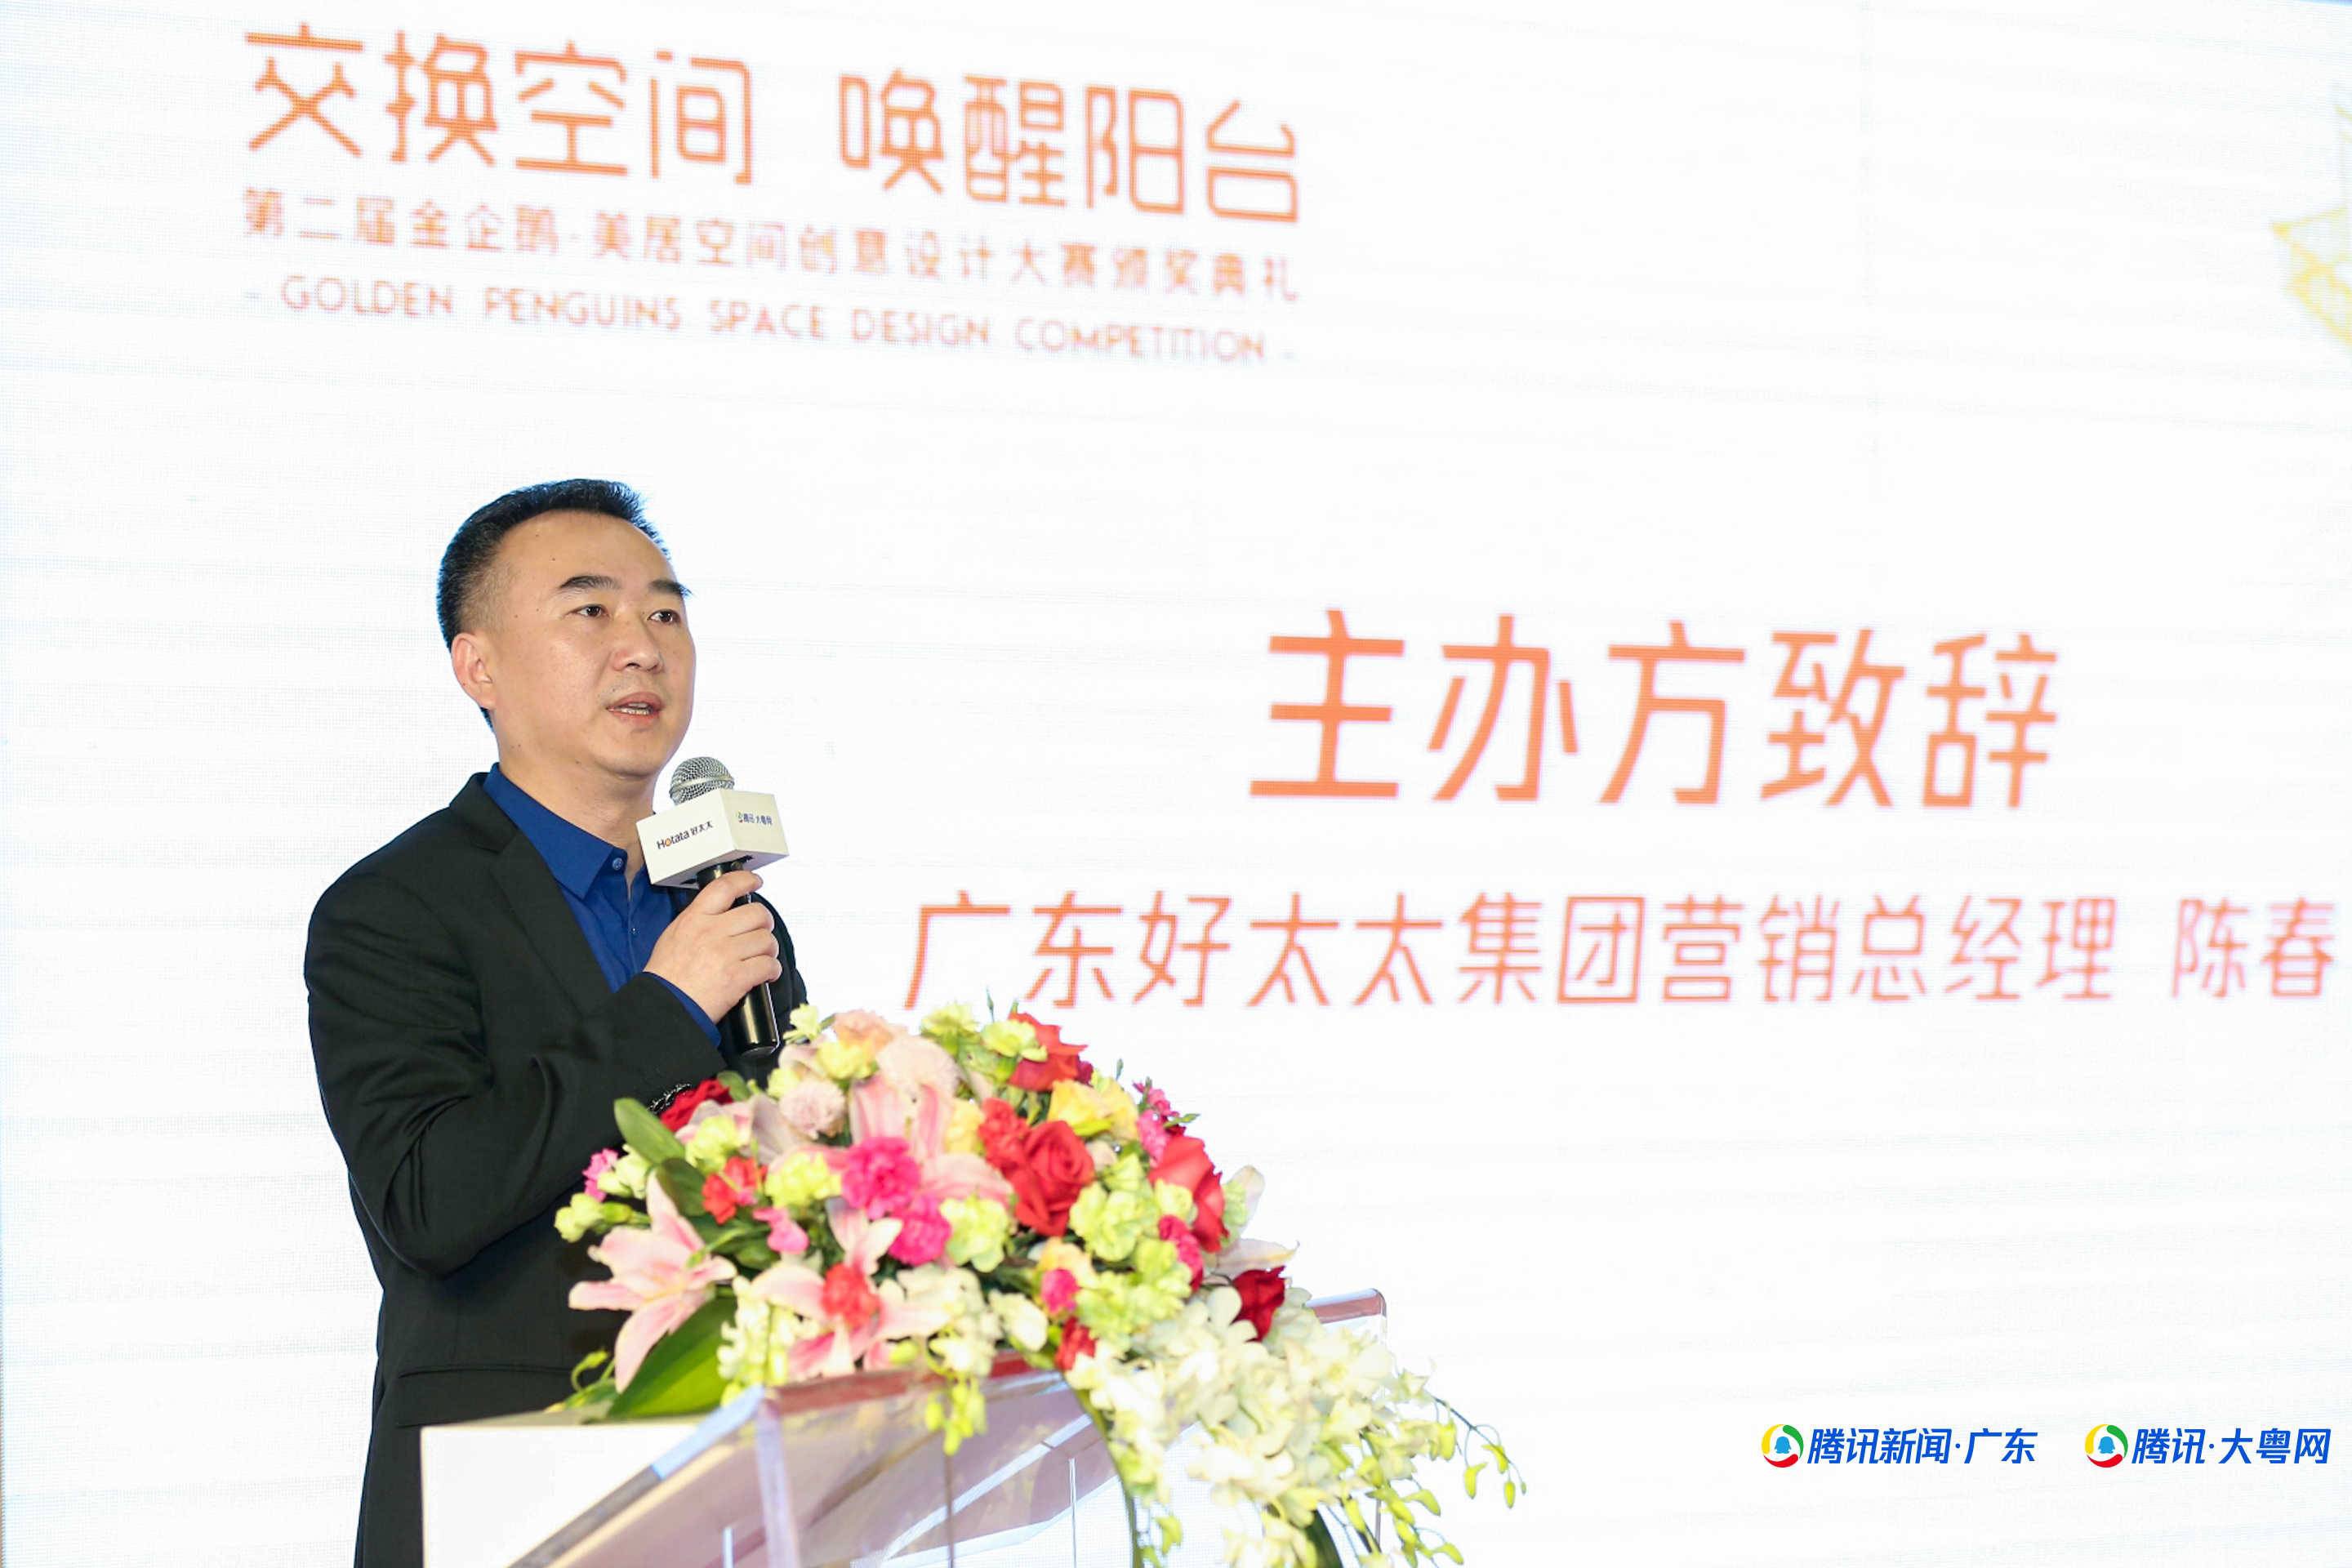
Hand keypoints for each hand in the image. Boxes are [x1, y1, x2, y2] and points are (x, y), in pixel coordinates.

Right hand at [645, 870, 780, 1022]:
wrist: (664, 1006)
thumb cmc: (666, 976)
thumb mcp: (674, 936)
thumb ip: (698, 920)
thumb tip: (721, 913)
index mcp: (695, 919)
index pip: (725, 887)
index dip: (745, 880)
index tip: (755, 881)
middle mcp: (712, 932)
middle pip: (756, 913)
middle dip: (765, 923)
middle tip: (761, 933)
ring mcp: (726, 954)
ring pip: (766, 940)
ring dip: (769, 950)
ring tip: (762, 958)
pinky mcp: (737, 977)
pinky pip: (768, 966)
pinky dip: (772, 971)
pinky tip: (766, 974)